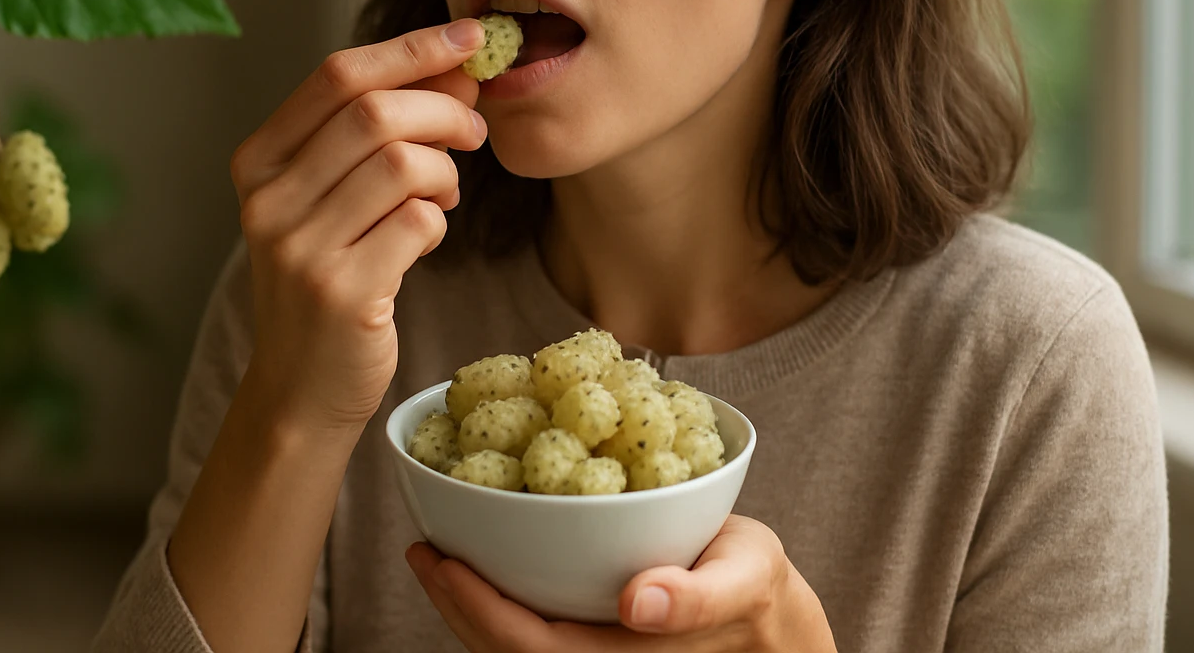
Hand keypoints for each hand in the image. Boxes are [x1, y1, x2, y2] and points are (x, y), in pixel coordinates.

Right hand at [230, 21, 488, 434]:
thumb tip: (454, 64)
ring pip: (401, 163)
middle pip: (375, 113)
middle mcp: (268, 200)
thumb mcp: (329, 196)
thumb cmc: (327, 276)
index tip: (469, 38)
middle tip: (474, 129)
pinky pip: (418, 222)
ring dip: (446, 169)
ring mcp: (300, 248)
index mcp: (258, 162)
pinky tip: (427, 236)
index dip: (411, 48)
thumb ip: (375, 131)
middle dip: (443, 110)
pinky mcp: (342, 292)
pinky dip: (440, 219)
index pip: (337, 75)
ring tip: (447, 191)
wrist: (301, 386)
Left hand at [406, 516, 836, 652]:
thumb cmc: (755, 590)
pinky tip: (479, 568)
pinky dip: (493, 605)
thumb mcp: (745, 578)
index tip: (441, 560)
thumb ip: (696, 597)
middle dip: (456, 608)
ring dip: (466, 610)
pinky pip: (529, 634)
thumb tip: (637, 600)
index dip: (477, 610)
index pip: (529, 648)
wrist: (770, 621)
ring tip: (437, 558)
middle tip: (423, 550)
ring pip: (509, 649)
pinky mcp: (589, 642)